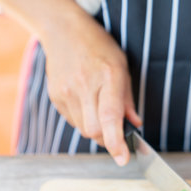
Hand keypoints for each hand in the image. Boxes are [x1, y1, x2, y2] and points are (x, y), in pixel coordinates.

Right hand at [42, 10, 140, 164]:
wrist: (64, 32)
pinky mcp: (55, 97)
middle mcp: (85, 86)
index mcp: (107, 77)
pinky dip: (83, 121)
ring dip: (96, 130)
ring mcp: (66, 92)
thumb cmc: (99, 48)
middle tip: (116, 135)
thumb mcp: (122, 68)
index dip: (116, 142)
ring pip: (83, 129)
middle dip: (108, 140)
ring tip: (100, 112)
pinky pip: (72, 121)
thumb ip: (128, 100)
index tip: (122, 158)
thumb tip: (135, 125)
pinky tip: (87, 105)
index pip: (110, 118)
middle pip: (94, 131)